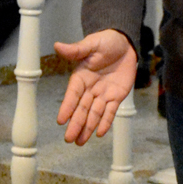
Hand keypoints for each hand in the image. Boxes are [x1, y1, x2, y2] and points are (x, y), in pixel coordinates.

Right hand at [56, 29, 137, 144]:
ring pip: (94, 114)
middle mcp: (90, 88)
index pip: (72, 95)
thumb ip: (76, 49)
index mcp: (81, 77)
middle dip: (76, 124)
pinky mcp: (116, 96)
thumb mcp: (91, 44)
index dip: (67, 107)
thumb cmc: (105, 42)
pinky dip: (105, 122)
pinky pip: (110, 112)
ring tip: (80, 142)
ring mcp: (103, 94)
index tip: (61, 120)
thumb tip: (58, 45)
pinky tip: (99, 133)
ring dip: (88, 127)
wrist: (124, 43)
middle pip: (82, 109)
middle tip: (69, 139)